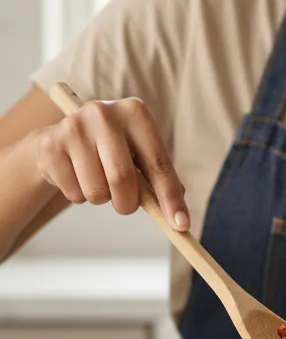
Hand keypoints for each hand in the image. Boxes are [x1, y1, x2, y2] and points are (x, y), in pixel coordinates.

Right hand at [36, 97, 189, 227]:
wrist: (62, 139)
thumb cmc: (111, 150)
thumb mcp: (139, 154)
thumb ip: (159, 180)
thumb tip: (178, 218)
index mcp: (134, 112)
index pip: (157, 162)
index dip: (170, 197)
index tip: (181, 226)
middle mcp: (104, 113)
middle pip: (122, 179)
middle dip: (127, 204)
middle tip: (125, 206)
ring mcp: (74, 127)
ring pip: (96, 192)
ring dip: (101, 199)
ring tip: (96, 180)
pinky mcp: (51, 145)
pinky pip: (73, 194)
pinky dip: (78, 195)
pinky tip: (75, 175)